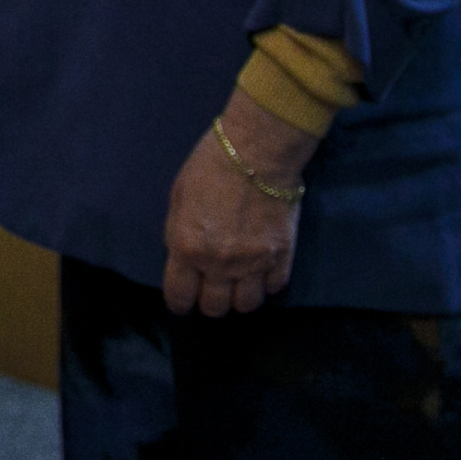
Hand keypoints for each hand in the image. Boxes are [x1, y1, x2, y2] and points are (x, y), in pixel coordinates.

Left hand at [158, 90, 313, 315]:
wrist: (258, 151)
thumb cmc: (210, 167)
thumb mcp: (178, 199)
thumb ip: (179, 235)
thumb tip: (184, 259)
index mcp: (188, 248)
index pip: (180, 297)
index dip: (179, 303)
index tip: (183, 301)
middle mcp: (219, 263)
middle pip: (214, 308)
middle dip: (209, 302)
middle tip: (212, 288)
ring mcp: (253, 262)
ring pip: (246, 305)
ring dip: (239, 298)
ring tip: (238, 284)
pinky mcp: (282, 256)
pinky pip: (273, 288)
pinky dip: (266, 284)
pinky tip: (261, 271)